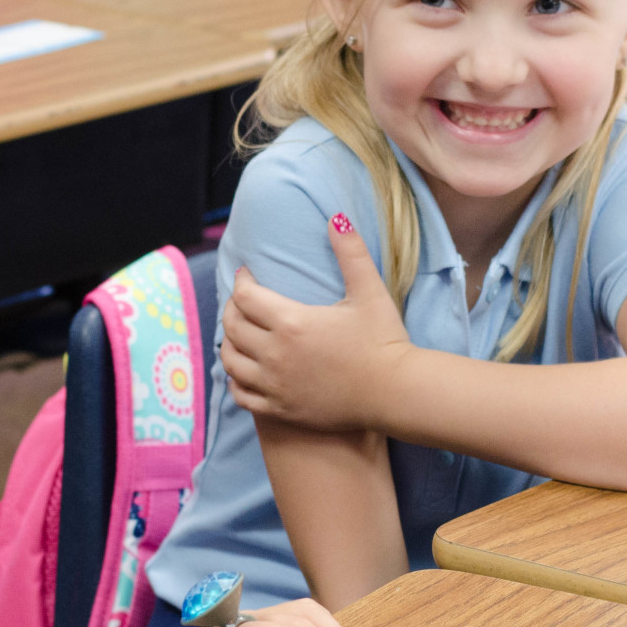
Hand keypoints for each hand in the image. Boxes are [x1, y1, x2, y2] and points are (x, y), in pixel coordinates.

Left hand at [222, 220, 413, 431]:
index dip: (242, 281)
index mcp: (292, 323)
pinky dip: (235, 380)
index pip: (245, 297)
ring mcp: (276, 385)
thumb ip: (350, 252)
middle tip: (242, 300)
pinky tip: (244, 370)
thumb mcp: (370, 291)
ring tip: (239, 333)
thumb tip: (335, 217)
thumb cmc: (385, 341)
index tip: (248, 274)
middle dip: (232, 308)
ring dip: (229, 343)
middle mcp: (276, 355)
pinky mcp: (282, 409)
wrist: (397, 392)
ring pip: (231, 361)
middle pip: (232, 326)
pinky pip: (242, 395)